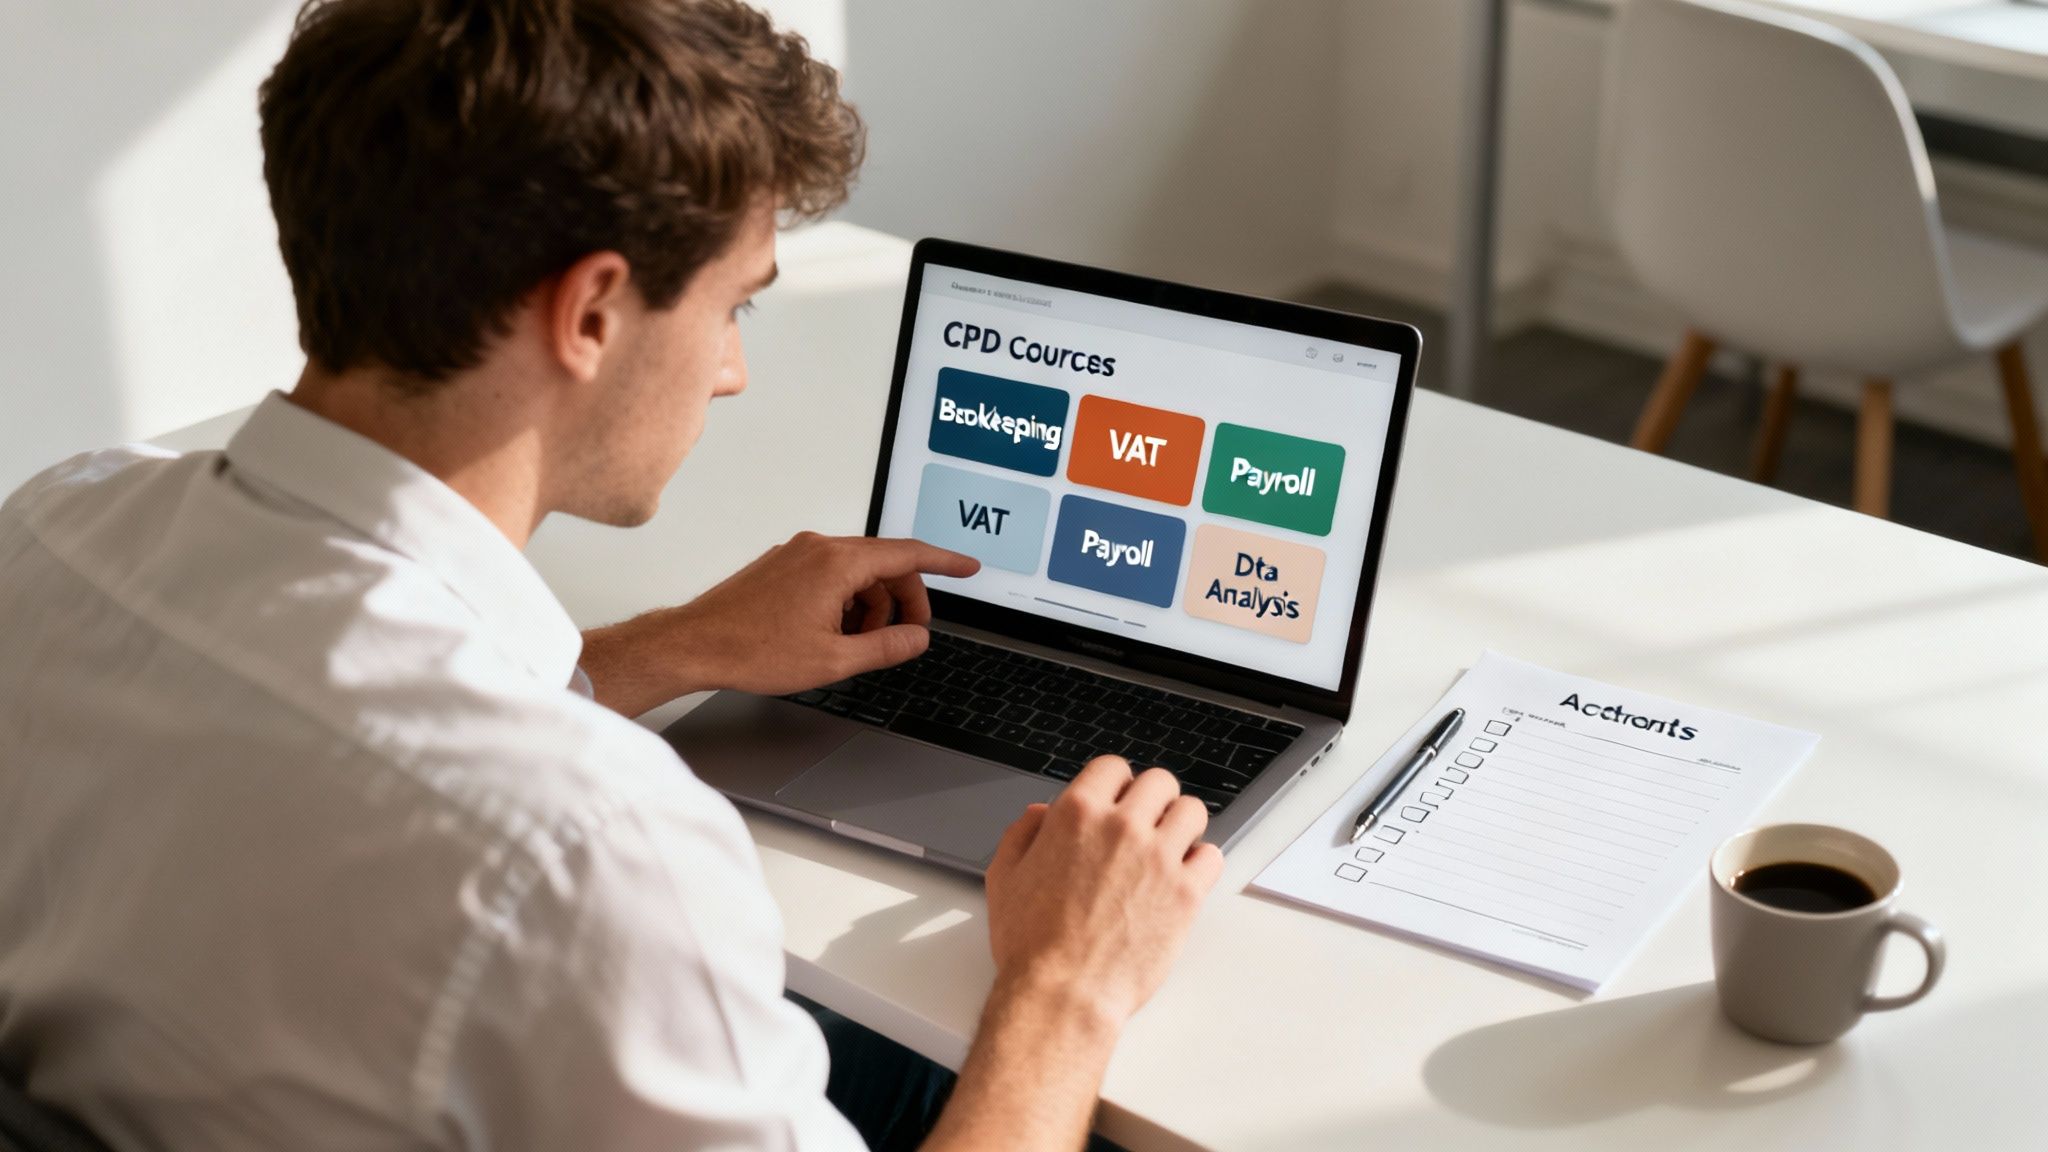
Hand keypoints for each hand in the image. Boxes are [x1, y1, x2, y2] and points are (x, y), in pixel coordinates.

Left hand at [579, 533, 979, 713]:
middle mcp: (819, 547)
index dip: (945, 563)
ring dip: (871, 605)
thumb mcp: (834, 660)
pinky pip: (831, 574)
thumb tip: (918, 639)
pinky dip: (845, 600)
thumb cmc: (752, 650)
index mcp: (838, 563)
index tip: (968, 567)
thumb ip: (886, 646)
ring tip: (857, 644)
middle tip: (906, 638)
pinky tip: (833, 633)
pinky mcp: (783, 564)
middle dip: (903, 601)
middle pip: (884, 565)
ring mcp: (798, 552)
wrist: (695, 645)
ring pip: (858, 572)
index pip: (907, 554)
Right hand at [983, 756, 1224, 1026]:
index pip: (1113, 767)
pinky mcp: (1186, 893)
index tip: (1117, 801)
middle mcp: (1122, 827)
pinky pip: (1212, 856)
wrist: (1063, 993)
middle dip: (1152, 800)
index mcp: (1077, 814)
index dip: (1115, 784)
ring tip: (1171, 848)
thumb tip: (1041, 814)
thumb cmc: (1031, 944)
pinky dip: (1201, 863)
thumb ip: (1022, 834)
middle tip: (1146, 825)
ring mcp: (1159, 858)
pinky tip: (1184, 878)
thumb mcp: (1004, 877)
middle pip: (1159, 782)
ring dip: (1182, 825)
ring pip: (1192, 811)